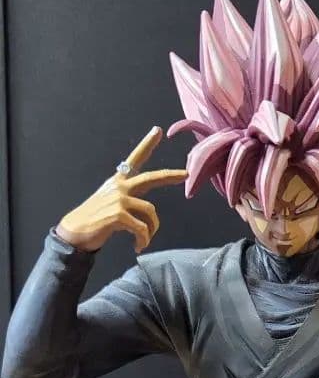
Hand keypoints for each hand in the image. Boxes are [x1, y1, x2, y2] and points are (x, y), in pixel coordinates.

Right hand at [56, 126, 186, 252]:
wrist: (74, 234)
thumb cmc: (95, 220)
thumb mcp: (111, 203)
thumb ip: (130, 200)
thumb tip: (149, 211)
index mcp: (118, 182)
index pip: (134, 159)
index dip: (146, 145)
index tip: (157, 131)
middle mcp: (119, 187)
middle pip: (150, 178)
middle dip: (169, 175)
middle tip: (185, 174)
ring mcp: (119, 199)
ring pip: (150, 211)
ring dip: (151, 229)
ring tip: (143, 241)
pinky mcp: (118, 214)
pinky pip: (142, 228)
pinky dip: (143, 239)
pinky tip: (138, 246)